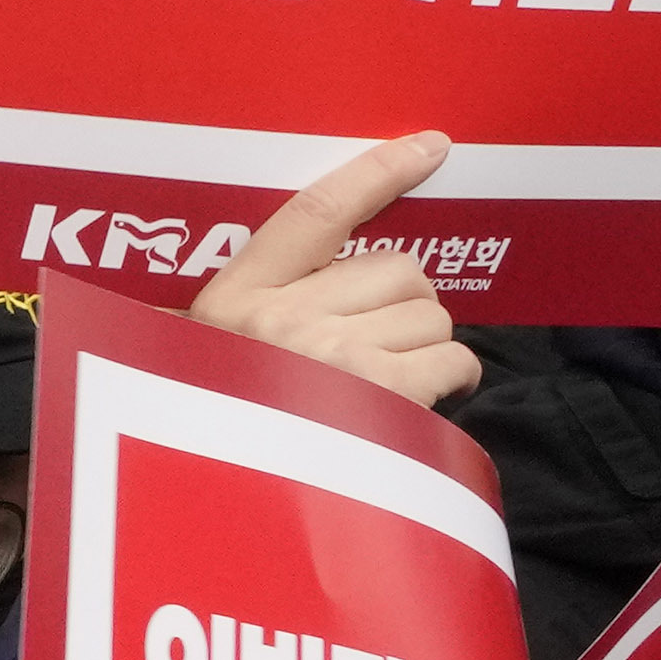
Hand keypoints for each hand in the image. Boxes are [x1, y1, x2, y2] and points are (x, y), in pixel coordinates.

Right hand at [190, 134, 476, 412]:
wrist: (207, 512)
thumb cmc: (211, 432)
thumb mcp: (211, 359)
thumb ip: (266, 314)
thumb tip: (350, 285)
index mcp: (234, 299)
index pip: (315, 213)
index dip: (378, 173)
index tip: (429, 147)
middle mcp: (282, 319)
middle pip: (398, 270)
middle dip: (404, 305)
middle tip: (377, 344)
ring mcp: (332, 358)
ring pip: (432, 315)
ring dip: (425, 346)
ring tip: (388, 384)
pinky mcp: (380, 399)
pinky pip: (453, 362)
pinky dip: (450, 381)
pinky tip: (417, 405)